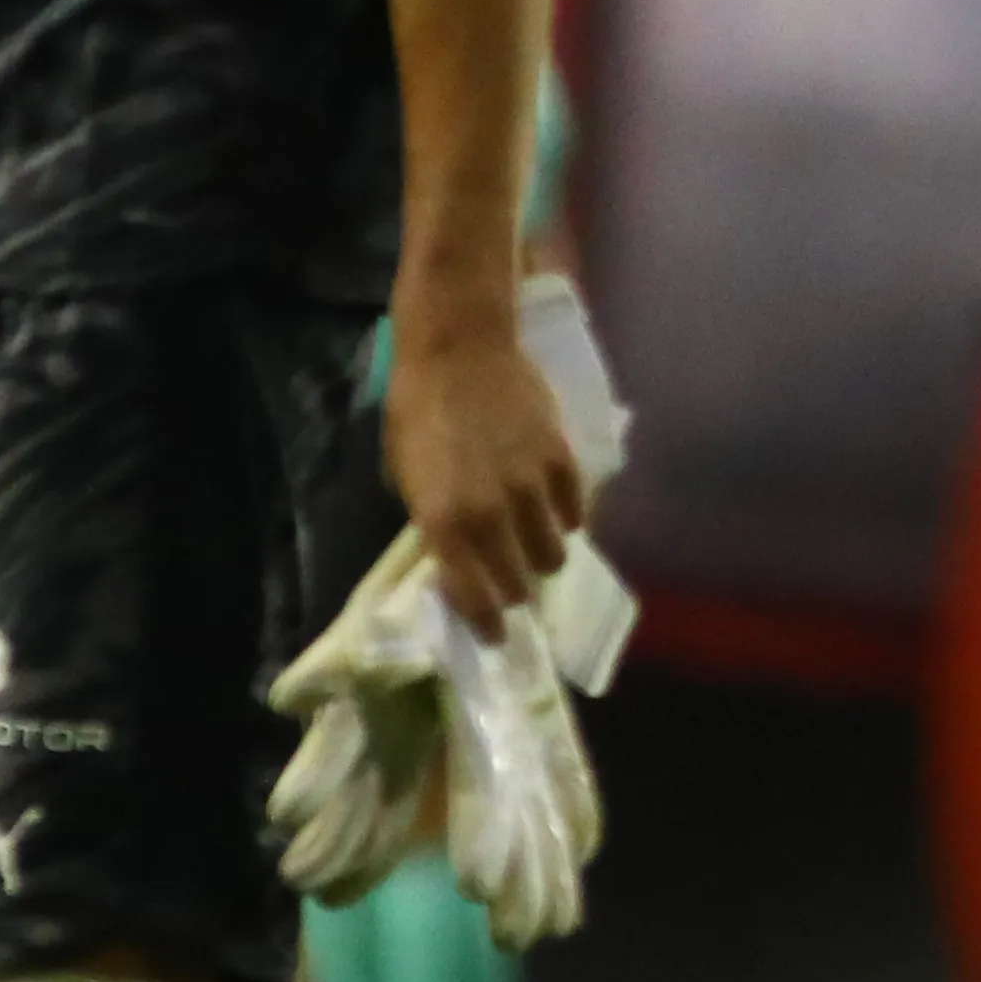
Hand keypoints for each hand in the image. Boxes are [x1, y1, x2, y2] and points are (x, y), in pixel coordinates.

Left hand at [388, 317, 585, 634]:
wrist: (458, 346)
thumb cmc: (417, 408)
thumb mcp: (405, 474)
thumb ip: (431, 520)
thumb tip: (453, 554)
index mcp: (444, 523)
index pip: (474, 599)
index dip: (486, 624)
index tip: (495, 635)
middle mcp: (490, 516)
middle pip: (519, 583)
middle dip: (514, 589)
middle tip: (509, 580)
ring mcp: (531, 489)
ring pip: (555, 555)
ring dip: (543, 557)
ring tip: (535, 546)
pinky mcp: (561, 462)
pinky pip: (575, 512)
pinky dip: (566, 519)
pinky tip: (554, 511)